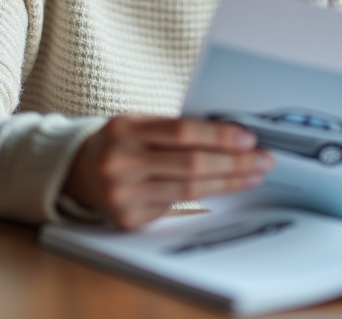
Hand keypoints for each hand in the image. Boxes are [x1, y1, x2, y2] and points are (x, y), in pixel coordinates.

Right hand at [62, 115, 273, 228]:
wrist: (79, 170)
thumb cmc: (122, 141)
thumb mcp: (139, 123)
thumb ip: (176, 128)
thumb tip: (232, 135)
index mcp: (124, 128)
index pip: (182, 131)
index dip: (219, 136)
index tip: (248, 139)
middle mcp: (120, 162)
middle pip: (191, 164)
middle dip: (233, 162)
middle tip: (262, 159)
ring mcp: (122, 194)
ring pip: (189, 190)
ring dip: (228, 182)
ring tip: (253, 175)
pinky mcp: (129, 219)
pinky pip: (177, 207)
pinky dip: (205, 197)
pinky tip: (224, 188)